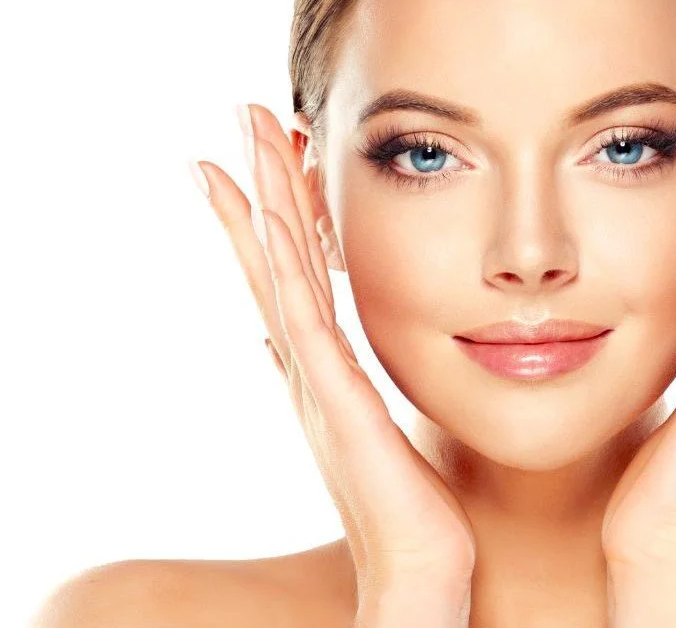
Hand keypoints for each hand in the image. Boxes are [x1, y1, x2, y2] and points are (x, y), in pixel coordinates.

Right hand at [192, 105, 475, 624]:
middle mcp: (311, 369)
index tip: (279, 148)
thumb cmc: (426, 511)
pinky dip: (282, 268)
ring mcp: (316, 382)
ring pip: (278, 274)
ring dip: (260, 204)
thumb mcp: (396, 429)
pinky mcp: (335, 399)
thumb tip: (356, 359)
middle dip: (260, 185)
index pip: (299, 271)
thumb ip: (373, 388)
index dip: (282, 209)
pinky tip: (268, 219)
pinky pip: (303, 320)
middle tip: (246, 114)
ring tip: (240, 139)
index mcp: (331, 370)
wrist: (425, 569)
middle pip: (274, 258)